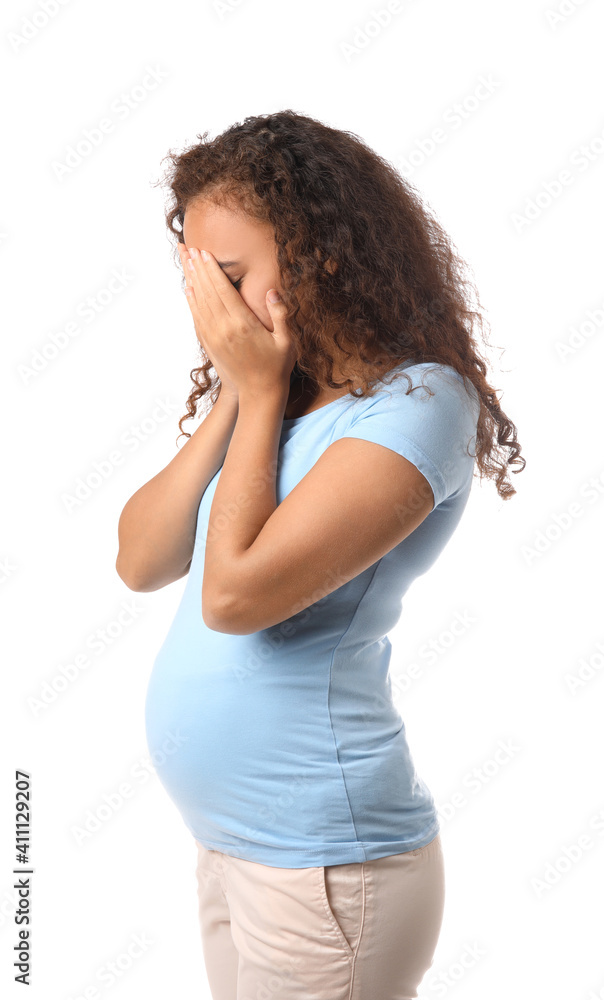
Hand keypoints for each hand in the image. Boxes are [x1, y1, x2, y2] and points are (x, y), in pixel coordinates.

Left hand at [180, 245, 296, 398]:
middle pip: (207, 292)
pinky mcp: (209, 345)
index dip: (212, 269)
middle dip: (198, 268)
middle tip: (189, 248)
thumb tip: (272, 292)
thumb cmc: (277, 366)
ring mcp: (214, 337)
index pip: (223, 290)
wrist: (258, 394)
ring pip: (199, 303)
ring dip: (191, 280)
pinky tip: (188, 290)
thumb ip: (281, 315)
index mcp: (243, 324)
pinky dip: (191, 302)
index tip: (204, 252)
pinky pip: (197, 318)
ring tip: (185, 261)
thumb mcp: (287, 341)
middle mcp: (225, 329)